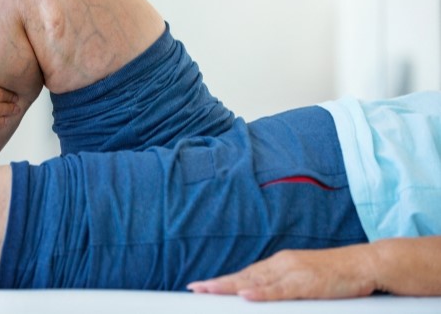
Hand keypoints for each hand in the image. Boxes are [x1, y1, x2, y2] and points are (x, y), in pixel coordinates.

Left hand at [186, 245, 377, 300]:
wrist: (365, 264)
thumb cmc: (337, 274)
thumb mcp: (304, 279)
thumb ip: (284, 286)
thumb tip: (261, 295)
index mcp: (280, 264)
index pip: (246, 275)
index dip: (223, 281)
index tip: (203, 286)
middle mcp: (281, 265)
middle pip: (244, 277)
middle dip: (218, 284)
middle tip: (195, 288)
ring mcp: (292, 273)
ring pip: (255, 282)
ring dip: (230, 287)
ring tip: (208, 290)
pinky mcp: (306, 283)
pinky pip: (279, 290)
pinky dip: (261, 293)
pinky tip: (245, 296)